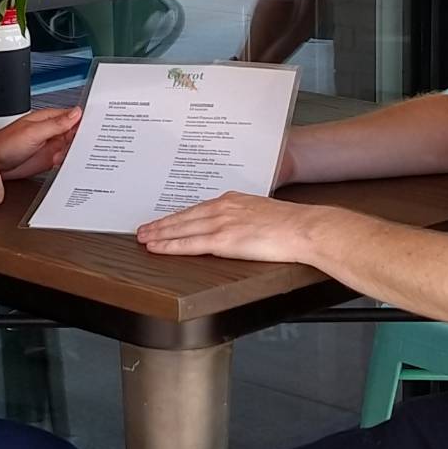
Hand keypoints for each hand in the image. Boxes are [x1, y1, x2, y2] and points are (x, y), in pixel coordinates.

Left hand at [0, 108, 80, 177]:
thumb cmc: (4, 144)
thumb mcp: (33, 132)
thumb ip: (56, 124)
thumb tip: (76, 113)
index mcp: (49, 119)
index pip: (75, 117)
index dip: (87, 121)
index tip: (98, 128)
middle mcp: (52, 132)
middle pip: (77, 133)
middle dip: (84, 140)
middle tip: (87, 147)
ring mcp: (51, 146)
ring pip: (73, 148)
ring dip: (77, 153)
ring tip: (73, 157)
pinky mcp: (49, 160)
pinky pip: (65, 161)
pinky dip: (70, 164)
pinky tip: (68, 166)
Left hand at [136, 192, 326, 263]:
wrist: (304, 228)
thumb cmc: (291, 224)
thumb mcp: (263, 213)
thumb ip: (246, 217)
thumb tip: (241, 227)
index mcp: (233, 201)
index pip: (198, 209)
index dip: (178, 216)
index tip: (165, 220)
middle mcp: (223, 208)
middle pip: (184, 216)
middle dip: (161, 224)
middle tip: (143, 229)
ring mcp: (222, 223)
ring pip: (181, 228)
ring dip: (159, 234)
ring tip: (143, 238)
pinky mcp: (223, 240)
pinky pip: (189, 244)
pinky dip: (169, 245)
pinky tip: (157, 247)